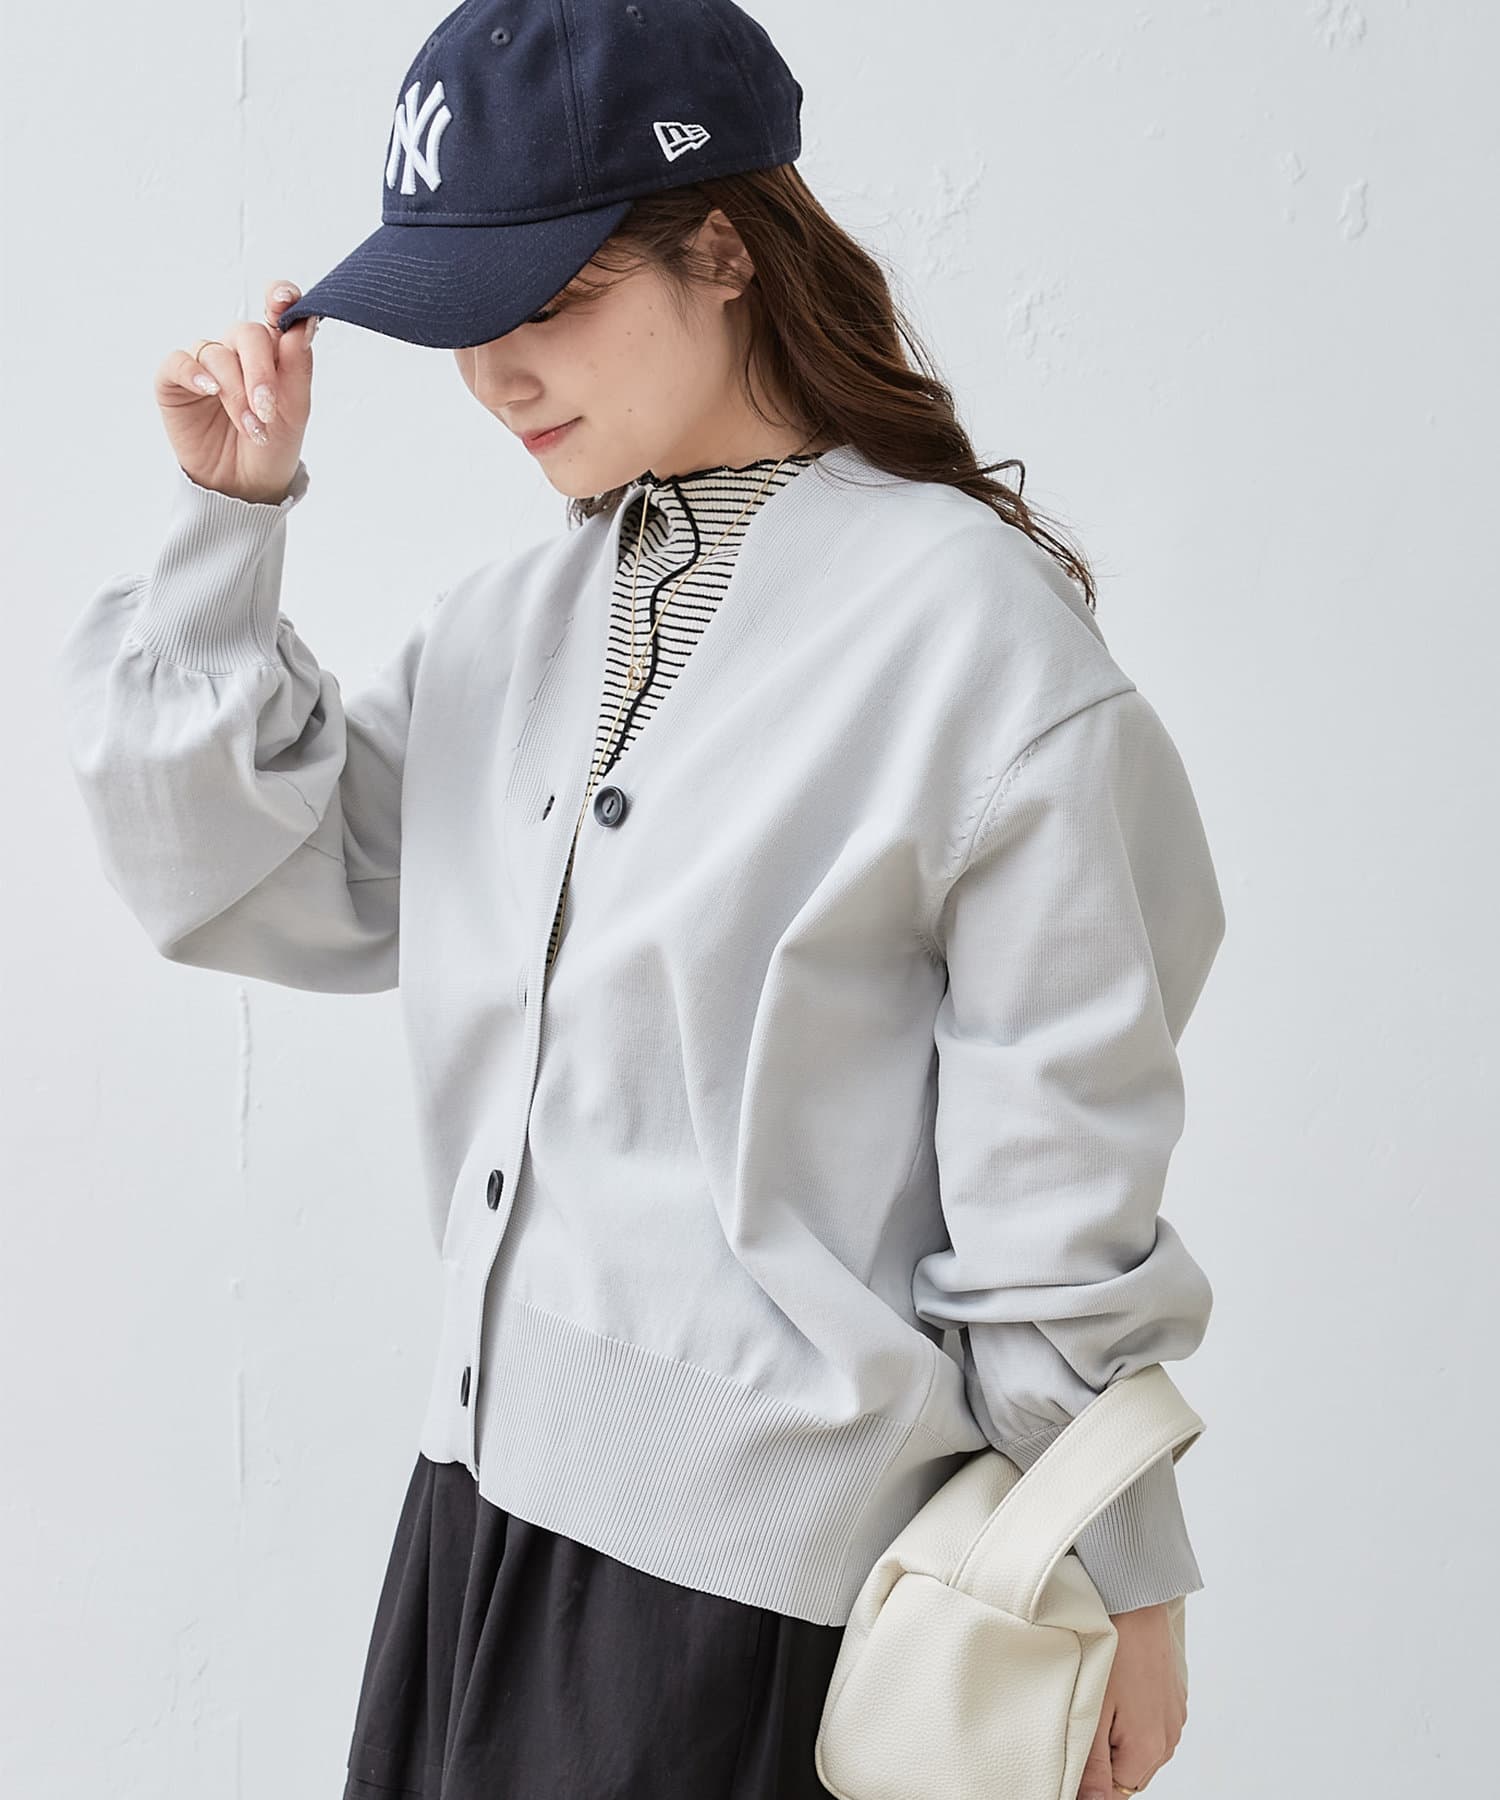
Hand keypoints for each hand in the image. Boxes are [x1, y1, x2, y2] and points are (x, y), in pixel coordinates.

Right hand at [154, 278, 316, 504]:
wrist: (244, 486)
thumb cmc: (273, 446)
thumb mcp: (295, 410)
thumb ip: (298, 365)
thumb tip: (303, 323)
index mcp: (272, 351)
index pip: (276, 311)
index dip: (280, 299)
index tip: (285, 300)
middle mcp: (237, 351)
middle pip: (247, 335)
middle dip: (260, 372)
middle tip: (267, 409)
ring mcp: (205, 363)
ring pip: (218, 354)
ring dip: (236, 392)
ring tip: (252, 427)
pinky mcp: (175, 380)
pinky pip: (179, 362)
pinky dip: (194, 373)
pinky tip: (209, 390)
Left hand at [1077, 1602, 1186, 1797]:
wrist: (1137, 1604)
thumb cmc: (1112, 1651)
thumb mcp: (1092, 1711)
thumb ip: (1092, 1765)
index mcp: (1148, 1750)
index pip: (1117, 1792)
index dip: (1091, 1780)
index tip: (1075, 1754)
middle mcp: (1169, 1739)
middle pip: (1130, 1774)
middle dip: (1106, 1760)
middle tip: (1084, 1721)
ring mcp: (1174, 1718)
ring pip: (1141, 1749)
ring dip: (1119, 1739)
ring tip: (1100, 1702)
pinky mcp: (1174, 1698)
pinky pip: (1152, 1724)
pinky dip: (1133, 1718)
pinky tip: (1118, 1690)